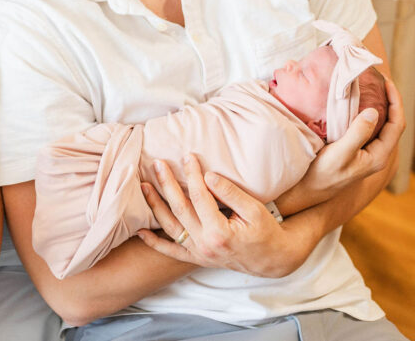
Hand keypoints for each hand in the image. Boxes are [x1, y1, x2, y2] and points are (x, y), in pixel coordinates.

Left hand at [136, 156, 311, 277]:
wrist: (273, 259)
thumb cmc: (266, 231)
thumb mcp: (254, 210)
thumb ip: (230, 193)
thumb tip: (207, 176)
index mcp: (220, 232)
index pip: (199, 197)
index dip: (192, 175)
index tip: (187, 156)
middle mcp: (205, 245)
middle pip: (180, 209)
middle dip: (167, 184)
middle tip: (158, 164)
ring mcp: (199, 253)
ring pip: (170, 227)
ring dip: (155, 206)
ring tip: (144, 186)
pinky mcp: (197, 258)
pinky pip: (171, 252)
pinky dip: (155, 243)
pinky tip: (141, 232)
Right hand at [293, 77, 404, 203]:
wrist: (307, 192)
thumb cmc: (322, 173)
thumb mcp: (340, 152)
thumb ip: (358, 133)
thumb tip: (375, 111)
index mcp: (379, 156)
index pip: (397, 124)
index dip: (396, 102)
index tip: (387, 83)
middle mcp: (377, 156)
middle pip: (393, 124)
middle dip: (391, 102)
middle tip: (381, 82)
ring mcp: (367, 155)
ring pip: (382, 126)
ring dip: (380, 107)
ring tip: (372, 89)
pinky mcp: (357, 152)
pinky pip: (369, 129)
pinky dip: (367, 114)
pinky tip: (358, 106)